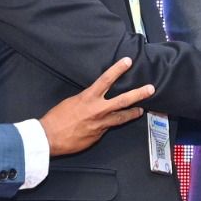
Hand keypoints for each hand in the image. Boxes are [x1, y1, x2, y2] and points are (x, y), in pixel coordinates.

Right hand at [40, 57, 154, 156]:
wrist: (50, 138)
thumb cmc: (56, 119)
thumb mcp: (72, 101)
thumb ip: (87, 99)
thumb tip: (94, 98)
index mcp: (88, 98)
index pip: (106, 79)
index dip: (118, 69)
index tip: (128, 62)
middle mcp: (98, 110)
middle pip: (123, 100)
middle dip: (138, 94)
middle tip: (150, 89)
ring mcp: (101, 124)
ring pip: (122, 117)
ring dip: (134, 112)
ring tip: (142, 110)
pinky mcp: (99, 135)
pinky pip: (109, 128)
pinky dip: (112, 124)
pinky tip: (114, 124)